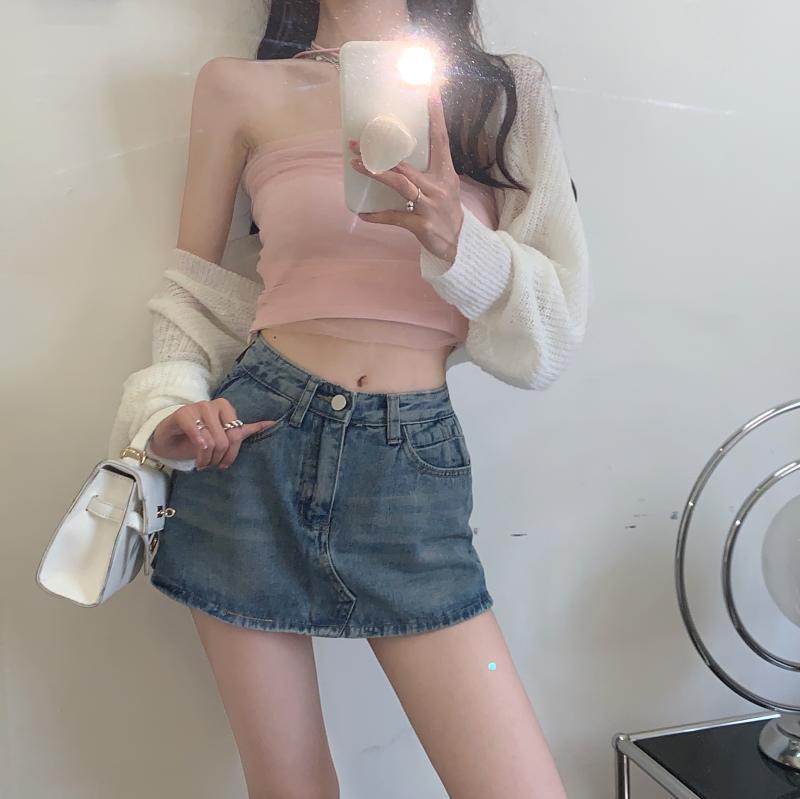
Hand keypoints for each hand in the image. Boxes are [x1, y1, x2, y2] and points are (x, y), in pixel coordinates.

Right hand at [149, 400, 279, 469]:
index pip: (238, 434)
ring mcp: (197, 407)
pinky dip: (199, 453)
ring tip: (203, 463)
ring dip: (208, 459)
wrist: (167, 438)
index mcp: (225, 407)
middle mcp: (212, 404)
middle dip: (219, 458)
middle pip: (226, 439)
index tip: (224, 464)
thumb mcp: (221, 435)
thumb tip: (271, 424)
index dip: (232, 453)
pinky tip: (196, 460)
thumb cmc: (196, 437)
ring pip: (213, 440)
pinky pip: (198, 437)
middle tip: (211, 466)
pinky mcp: (182, 414)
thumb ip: (243, 430)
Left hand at [349, 80, 463, 264]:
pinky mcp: (422, 225)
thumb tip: (401, 155)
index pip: (440, 140)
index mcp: (446, 174)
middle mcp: (438, 186)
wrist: (458, 245)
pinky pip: (395, 217)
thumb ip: (428, 172)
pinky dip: (378, 216)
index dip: (436, 116)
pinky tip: (362, 214)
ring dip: (376, 174)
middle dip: (380, 153)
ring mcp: (430, 206)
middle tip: (355, 143)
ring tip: (356, 165)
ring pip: (400, 185)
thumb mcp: (446, 188)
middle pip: (406, 164)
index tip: (431, 93)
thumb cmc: (447, 212)